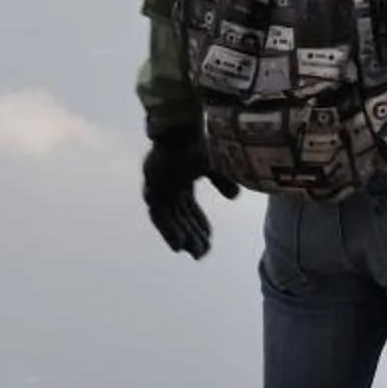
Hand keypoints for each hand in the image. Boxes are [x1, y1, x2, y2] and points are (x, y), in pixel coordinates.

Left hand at [143, 123, 238, 257]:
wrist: (181, 133)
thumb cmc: (197, 143)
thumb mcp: (216, 166)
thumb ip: (223, 181)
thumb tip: (235, 197)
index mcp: (182, 180)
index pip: (190, 210)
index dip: (200, 227)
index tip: (209, 244)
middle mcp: (169, 186)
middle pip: (180, 218)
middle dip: (191, 236)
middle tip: (201, 254)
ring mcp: (158, 188)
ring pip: (169, 219)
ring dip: (179, 236)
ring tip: (189, 252)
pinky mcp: (151, 190)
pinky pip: (159, 217)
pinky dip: (168, 231)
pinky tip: (178, 245)